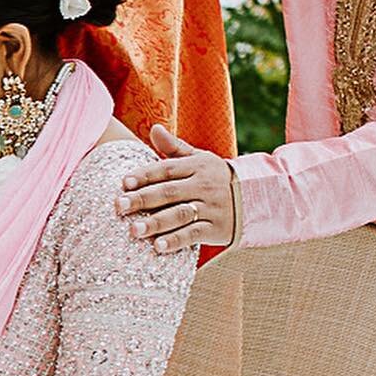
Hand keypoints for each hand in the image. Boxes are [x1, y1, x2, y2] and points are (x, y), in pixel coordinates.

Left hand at [116, 125, 236, 253]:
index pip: (167, 169)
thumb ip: (174, 148)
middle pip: (168, 192)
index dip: (145, 175)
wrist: (257, 197)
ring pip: (179, 215)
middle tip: (119, 206)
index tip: (123, 182)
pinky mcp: (216, 228)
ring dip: (155, 223)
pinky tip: (157, 247)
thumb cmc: (216, 178)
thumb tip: (154, 128)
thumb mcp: (200, 159)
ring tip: (133, 231)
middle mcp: (203, 186)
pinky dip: (176, 241)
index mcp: (197, 166)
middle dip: (142, 199)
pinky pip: (194, 235)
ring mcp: (211, 208)